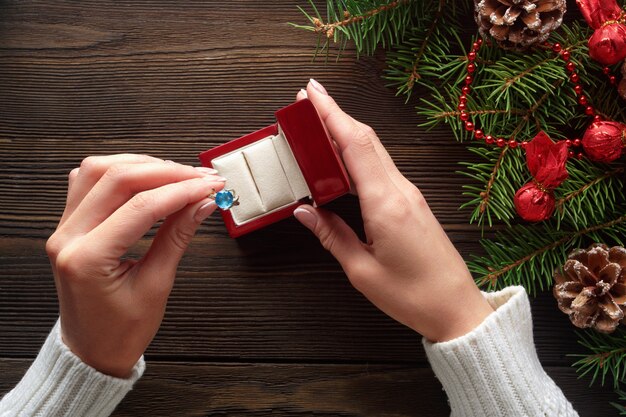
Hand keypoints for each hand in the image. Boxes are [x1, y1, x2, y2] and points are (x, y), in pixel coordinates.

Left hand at [45, 154, 223, 376]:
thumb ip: (177, 237)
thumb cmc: (120, 330)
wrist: (93, 350)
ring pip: (99, 170)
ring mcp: (64, 228)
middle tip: (201, 177)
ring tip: (177, 175)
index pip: (140, 206)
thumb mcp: (156, 286)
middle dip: (166, 172)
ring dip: (142, 165)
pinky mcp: (70, 225)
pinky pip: (88, 181)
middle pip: (116, 178)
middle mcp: (67, 237)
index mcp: (86, 259)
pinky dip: (119, 172)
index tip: (209, 186)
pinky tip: (144, 177)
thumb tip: (202, 203)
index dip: (181, 191)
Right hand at [294, 80, 493, 341]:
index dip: (331, 115)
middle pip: (366, 140)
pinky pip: (382, 168)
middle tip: (307, 100)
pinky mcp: (412, 203)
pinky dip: (359, 154)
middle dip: (335, 114)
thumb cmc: (413, 296)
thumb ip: (332, 235)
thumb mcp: (362, 270)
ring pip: (375, 151)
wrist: (457, 309)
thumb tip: (305, 211)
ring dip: (347, 132)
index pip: (354, 146)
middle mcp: (400, 191)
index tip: (310, 93)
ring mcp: (410, 194)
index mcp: (385, 204)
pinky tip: (344, 158)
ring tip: (319, 124)